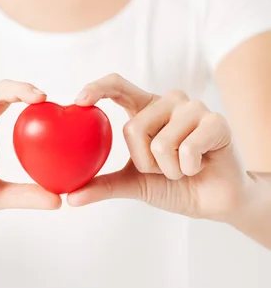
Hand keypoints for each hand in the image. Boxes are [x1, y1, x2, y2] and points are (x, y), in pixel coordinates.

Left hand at [68, 73, 249, 221]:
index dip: (97, 87)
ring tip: (183, 167)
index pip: (117, 86)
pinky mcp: (216, 121)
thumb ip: (103, 185)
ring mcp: (193, 108)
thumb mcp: (133, 184)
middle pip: (133, 128)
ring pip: (161, 143)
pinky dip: (189, 169)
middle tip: (163, 168)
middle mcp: (168, 101)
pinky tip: (200, 166)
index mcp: (145, 108)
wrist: (213, 201)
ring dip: (169, 169)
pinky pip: (188, 149)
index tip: (79, 101)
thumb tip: (71, 197)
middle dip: (145, 163)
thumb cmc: (173, 184)